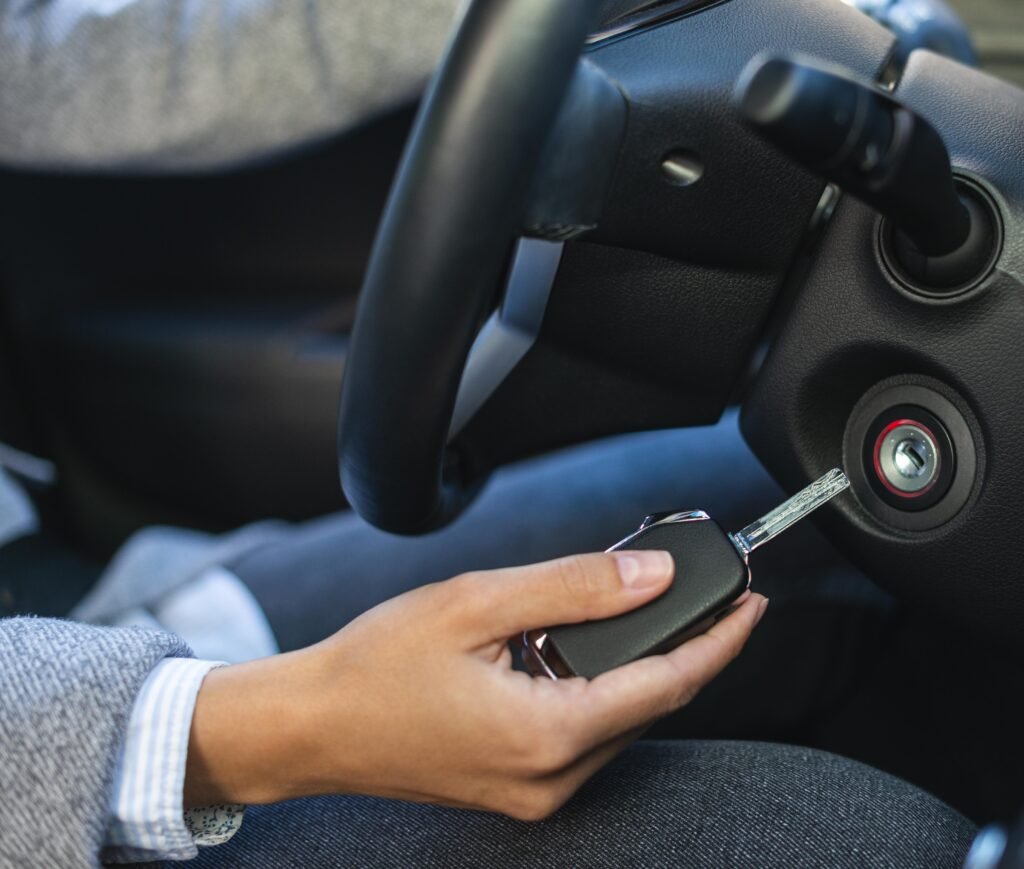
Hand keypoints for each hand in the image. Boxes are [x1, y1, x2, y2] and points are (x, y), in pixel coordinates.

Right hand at [184, 551, 766, 819]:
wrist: (312, 725)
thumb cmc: (377, 664)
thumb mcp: (477, 603)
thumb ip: (574, 587)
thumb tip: (653, 575)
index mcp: (548, 734)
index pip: (668, 683)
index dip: (720, 639)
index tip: (754, 604)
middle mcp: (551, 779)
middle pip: (649, 705)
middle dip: (679, 645)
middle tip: (693, 590)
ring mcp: (532, 794)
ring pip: (618, 721)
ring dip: (635, 668)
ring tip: (634, 611)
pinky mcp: (515, 789)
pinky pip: (584, 737)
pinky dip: (597, 692)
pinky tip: (580, 653)